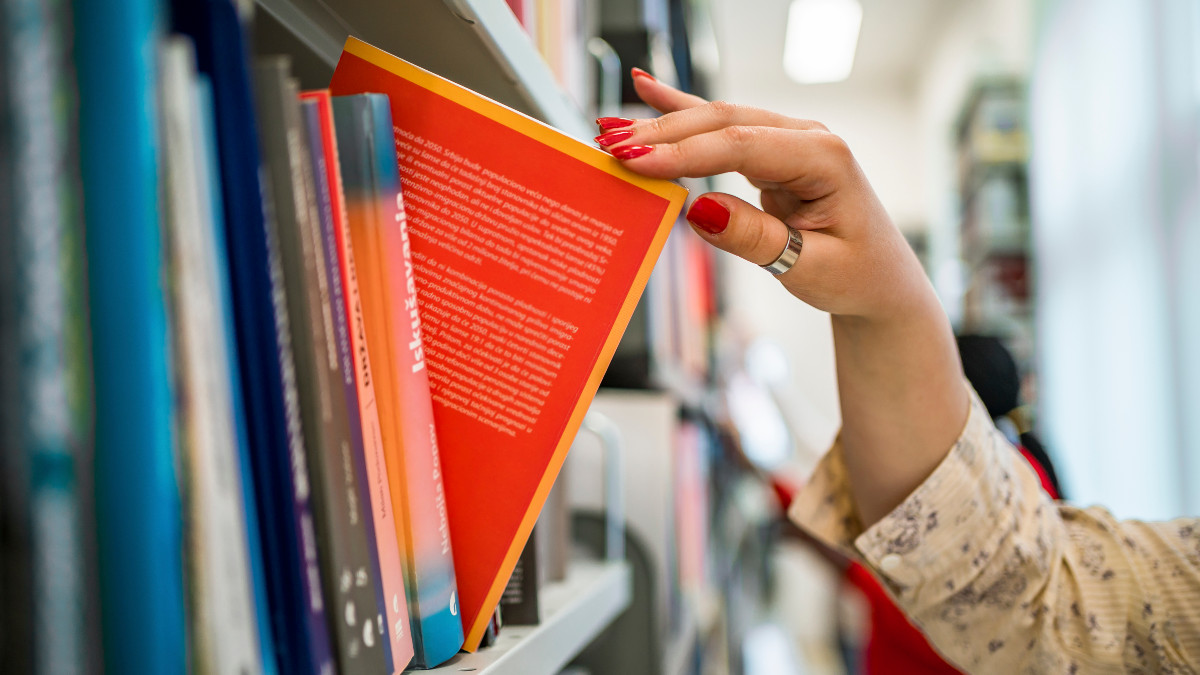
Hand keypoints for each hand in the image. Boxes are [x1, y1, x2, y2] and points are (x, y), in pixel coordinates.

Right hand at [598, 70, 933, 323]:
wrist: (879, 279)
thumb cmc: (854, 274)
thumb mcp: (810, 267)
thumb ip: (755, 238)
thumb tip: (698, 210)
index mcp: (824, 157)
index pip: (741, 146)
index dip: (684, 152)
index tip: (635, 163)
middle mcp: (806, 137)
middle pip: (723, 123)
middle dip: (662, 134)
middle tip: (610, 148)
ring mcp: (788, 139)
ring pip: (716, 120)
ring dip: (662, 124)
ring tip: (610, 130)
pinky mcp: (771, 150)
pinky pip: (722, 126)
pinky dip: (682, 109)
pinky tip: (646, 87)